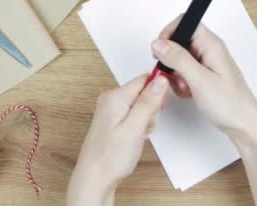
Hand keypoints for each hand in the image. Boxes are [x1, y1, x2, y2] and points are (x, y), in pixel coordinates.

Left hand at [67, 74, 168, 205]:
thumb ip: (148, 102)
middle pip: (144, 91)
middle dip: (152, 108)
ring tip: (138, 135)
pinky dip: (139, 125)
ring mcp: (111, 109)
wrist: (94, 178)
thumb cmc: (110, 157)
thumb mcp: (135, 128)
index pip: (145, 79)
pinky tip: (134, 137)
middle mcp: (111, 98)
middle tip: (145, 126)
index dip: (158, 90)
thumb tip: (161, 79)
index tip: (161, 107)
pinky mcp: (114, 119)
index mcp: (115, 96)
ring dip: (146, 119)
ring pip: (141, 104)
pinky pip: (135, 114)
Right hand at [151, 17, 256, 139]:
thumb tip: (158, 43)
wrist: (243, 125)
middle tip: (172, 74)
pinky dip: (181, 82)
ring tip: (185, 87)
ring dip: (176, 73)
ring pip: (179, 59)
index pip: (185, 22)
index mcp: (211, 45)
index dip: (169, 33)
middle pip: (179, 42)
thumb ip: (178, 59)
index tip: (160, 50)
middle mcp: (209, 50)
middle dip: (170, 59)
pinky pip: (184, 72)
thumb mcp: (199, 80)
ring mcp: (206, 63)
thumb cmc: (229, 103)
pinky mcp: (204, 75)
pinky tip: (189, 93)